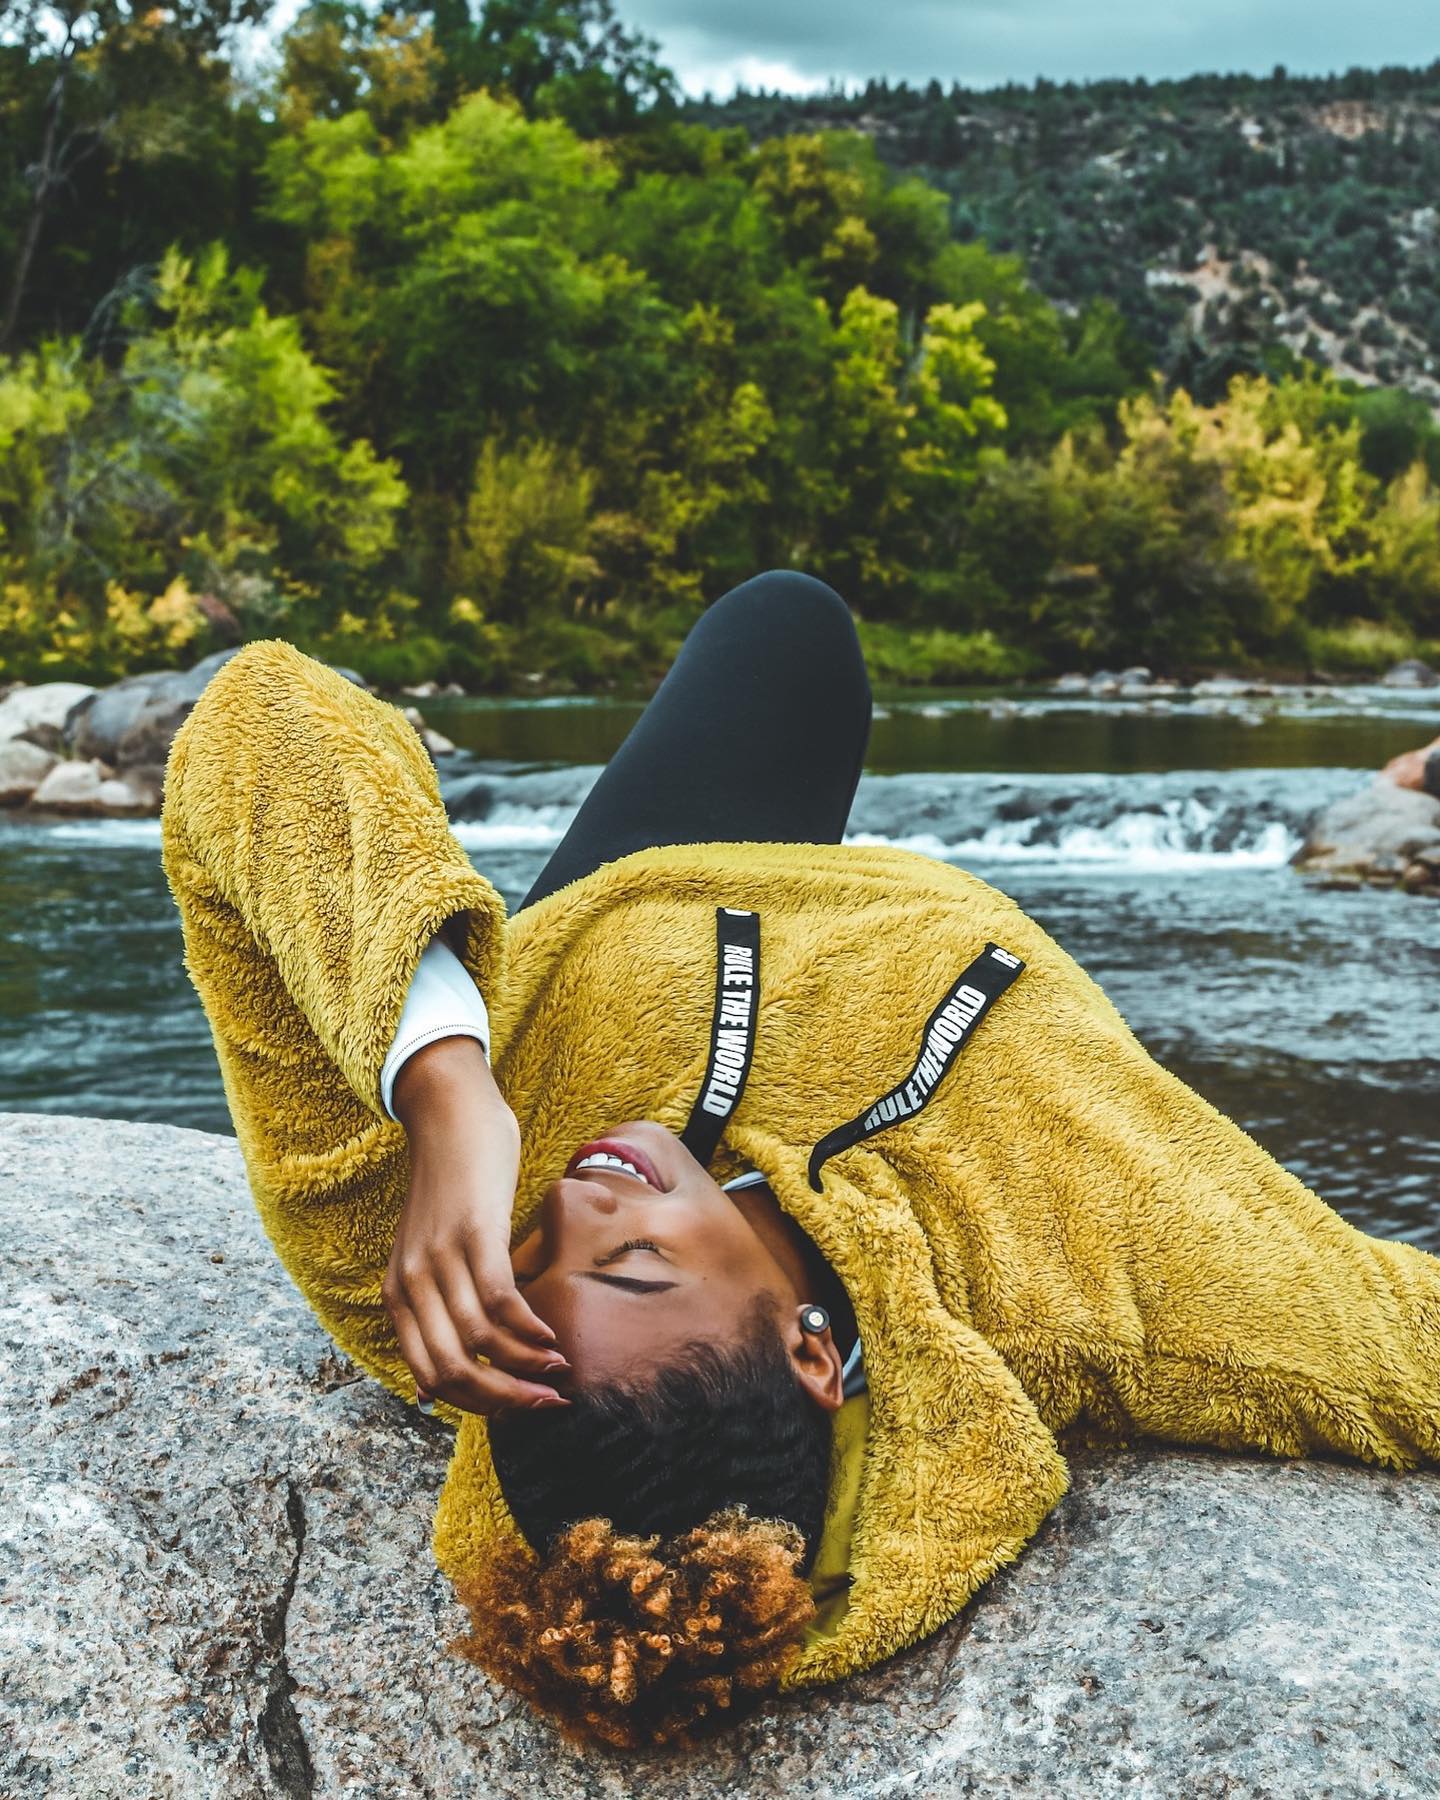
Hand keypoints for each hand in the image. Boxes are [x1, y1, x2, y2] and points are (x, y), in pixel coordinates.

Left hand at [382, 1038, 569, 1415]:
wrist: (448, 1114)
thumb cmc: (450, 1186)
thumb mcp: (427, 1253)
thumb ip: (435, 1304)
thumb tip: (445, 1376)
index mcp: (397, 1296)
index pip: (430, 1377)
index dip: (477, 1405)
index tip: (518, 1408)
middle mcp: (410, 1283)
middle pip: (452, 1372)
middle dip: (504, 1401)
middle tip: (547, 1404)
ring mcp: (439, 1258)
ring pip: (477, 1343)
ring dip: (525, 1368)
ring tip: (559, 1371)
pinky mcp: (473, 1232)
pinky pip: (499, 1300)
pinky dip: (528, 1329)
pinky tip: (552, 1335)